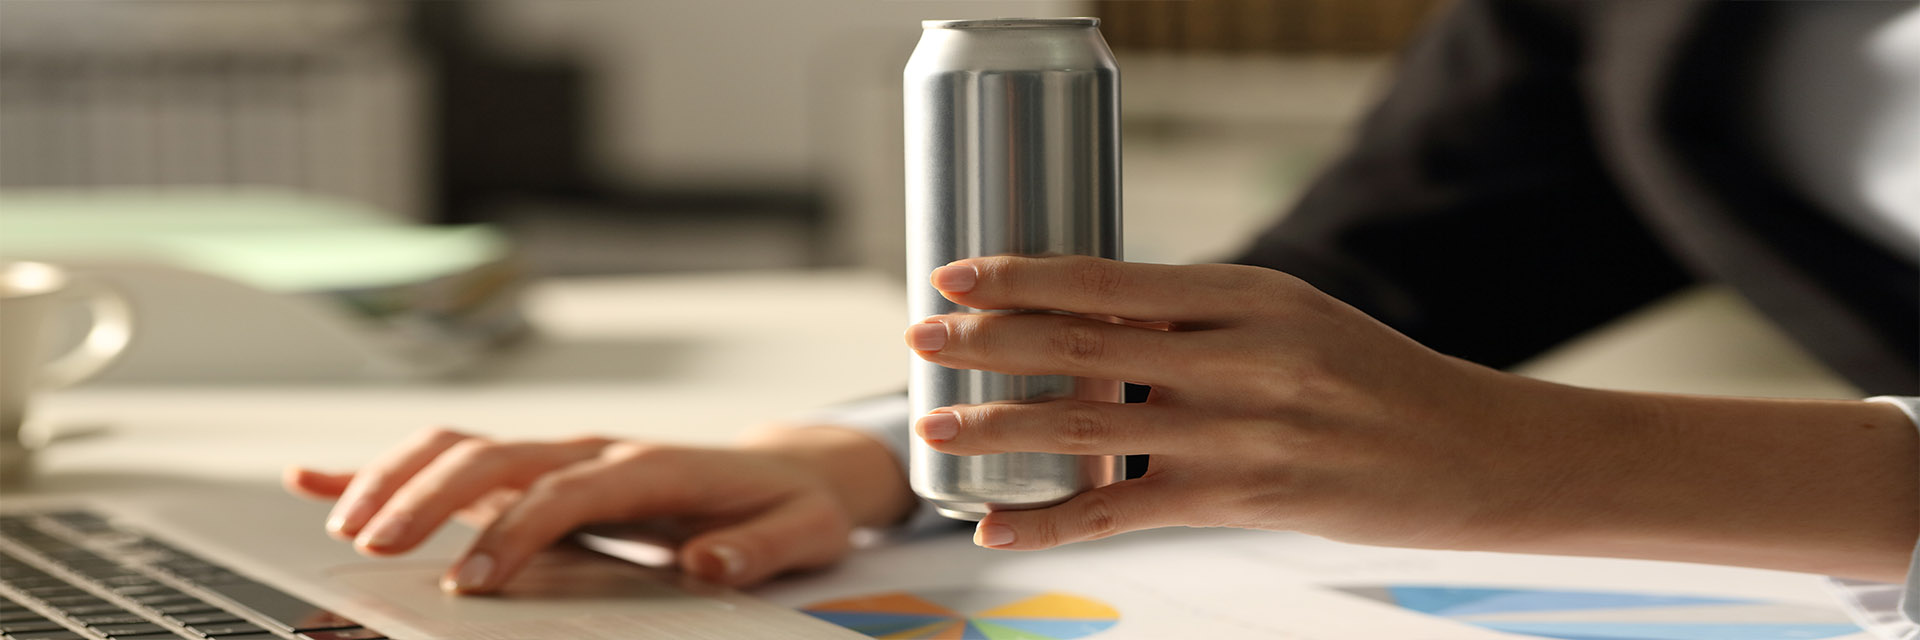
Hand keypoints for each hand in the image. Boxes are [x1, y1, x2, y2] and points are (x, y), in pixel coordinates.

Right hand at [284, 425, 913, 591]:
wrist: (792, 471)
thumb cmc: (790, 506)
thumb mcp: (802, 533)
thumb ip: (757, 550)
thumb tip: (707, 564)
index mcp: (653, 466)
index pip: (567, 490)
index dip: (515, 530)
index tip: (473, 580)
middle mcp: (596, 451)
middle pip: (496, 456)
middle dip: (429, 497)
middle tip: (377, 550)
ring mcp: (563, 455)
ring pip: (463, 447)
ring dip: (397, 478)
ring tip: (344, 528)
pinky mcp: (540, 471)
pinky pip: (455, 458)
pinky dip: (384, 468)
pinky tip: (318, 481)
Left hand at [902, 255, 1919, 581]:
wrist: (1484, 454)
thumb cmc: (1378, 386)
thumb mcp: (1293, 323)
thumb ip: (1201, 323)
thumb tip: (1094, 328)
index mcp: (1249, 294)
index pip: (1111, 280)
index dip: (1024, 276)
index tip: (958, 273)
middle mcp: (1242, 352)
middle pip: (1087, 341)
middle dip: (992, 338)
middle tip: (920, 332)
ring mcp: (1245, 428)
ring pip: (1095, 424)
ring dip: (1004, 424)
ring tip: (935, 422)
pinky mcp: (1250, 498)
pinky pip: (1129, 511)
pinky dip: (1056, 521)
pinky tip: (1000, 528)